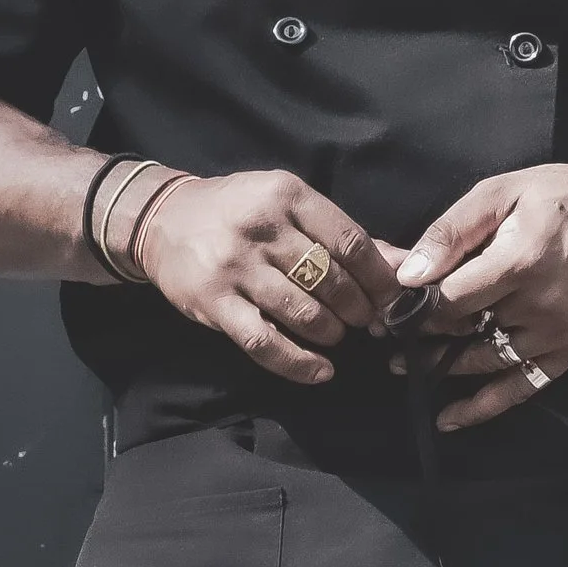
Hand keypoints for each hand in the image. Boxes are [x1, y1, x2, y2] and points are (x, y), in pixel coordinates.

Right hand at [129, 168, 402, 386]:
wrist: (162, 220)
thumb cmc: (238, 212)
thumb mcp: (288, 206)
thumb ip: (342, 235)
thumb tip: (405, 264)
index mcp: (287, 195)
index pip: (350, 242)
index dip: (379, 278)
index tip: (391, 298)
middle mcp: (263, 227)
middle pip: (331, 280)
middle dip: (358, 308)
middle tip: (365, 321)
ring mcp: (236, 266)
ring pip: (304, 312)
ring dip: (331, 333)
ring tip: (336, 336)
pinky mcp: (214, 303)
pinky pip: (265, 342)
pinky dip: (298, 364)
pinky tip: (320, 371)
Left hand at [394, 162, 567, 429]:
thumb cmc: (557, 196)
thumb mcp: (500, 193)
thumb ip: (452, 232)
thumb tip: (409, 274)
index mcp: (520, 262)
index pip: (451, 300)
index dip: (415, 309)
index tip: (389, 312)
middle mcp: (540, 306)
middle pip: (465, 332)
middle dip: (422, 338)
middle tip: (388, 342)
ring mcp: (558, 333)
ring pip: (487, 362)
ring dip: (444, 369)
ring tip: (406, 367)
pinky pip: (524, 386)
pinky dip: (486, 406)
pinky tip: (451, 417)